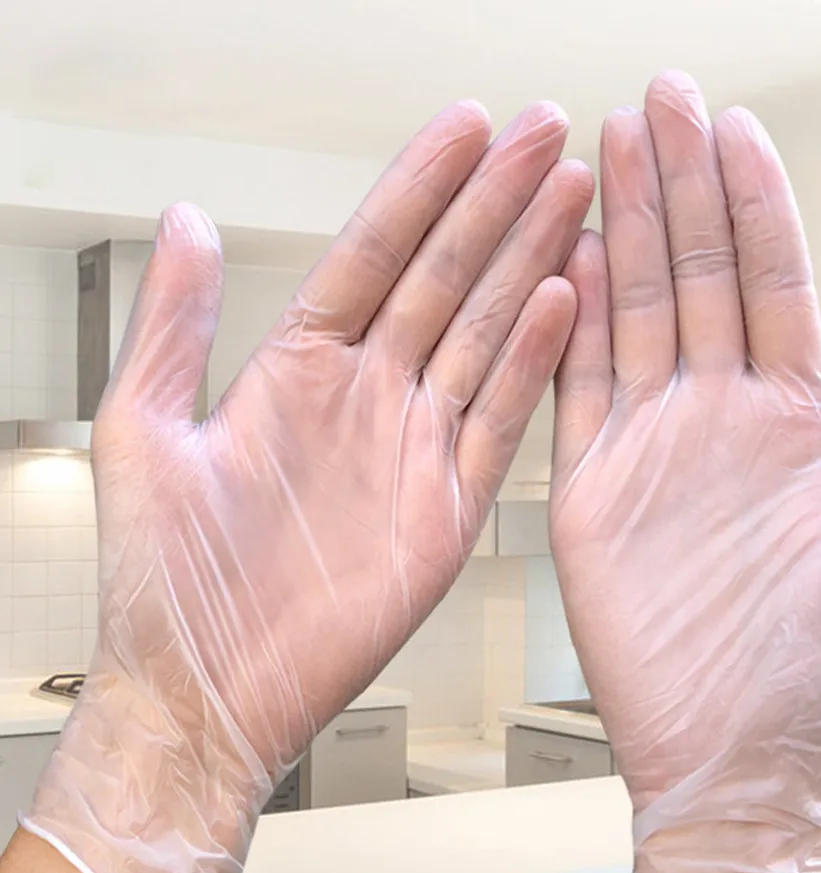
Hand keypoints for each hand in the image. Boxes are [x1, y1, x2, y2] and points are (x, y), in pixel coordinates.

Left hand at [25, 100, 593, 872]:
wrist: (212, 691)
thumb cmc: (169, 580)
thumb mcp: (143, 431)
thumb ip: (175, 324)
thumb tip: (187, 221)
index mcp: (297, 372)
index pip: (372, 253)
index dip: (420, 187)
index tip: (465, 128)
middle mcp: (366, 400)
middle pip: (444, 279)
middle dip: (496, 204)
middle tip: (546, 138)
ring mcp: (414, 450)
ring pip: (484, 335)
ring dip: (529, 264)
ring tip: (572, 200)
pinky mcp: (448, 508)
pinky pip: (500, 423)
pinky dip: (534, 364)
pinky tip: (563, 305)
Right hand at [550, 72, 820, 872]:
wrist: (729, 750)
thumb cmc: (811, 670)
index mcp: (792, 426)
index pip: (770, 285)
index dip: (753, 204)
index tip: (735, 130)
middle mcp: (717, 421)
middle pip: (697, 278)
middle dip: (679, 186)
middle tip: (658, 104)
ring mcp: (649, 447)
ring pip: (634, 315)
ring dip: (625, 232)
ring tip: (610, 152)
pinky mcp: (590, 487)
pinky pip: (575, 389)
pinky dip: (571, 325)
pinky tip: (568, 262)